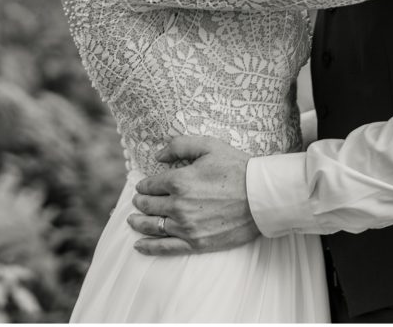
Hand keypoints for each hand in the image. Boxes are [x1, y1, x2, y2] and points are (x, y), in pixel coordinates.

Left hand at [127, 136, 258, 255]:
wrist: (261, 196)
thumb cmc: (236, 167)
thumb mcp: (209, 146)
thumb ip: (180, 145)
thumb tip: (158, 155)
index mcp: (180, 180)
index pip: (151, 185)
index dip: (144, 185)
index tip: (142, 186)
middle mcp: (179, 205)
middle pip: (149, 206)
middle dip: (140, 202)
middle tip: (136, 201)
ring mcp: (187, 227)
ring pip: (153, 226)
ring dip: (139, 223)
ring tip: (132, 221)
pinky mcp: (197, 243)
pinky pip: (166, 247)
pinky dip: (149, 247)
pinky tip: (138, 246)